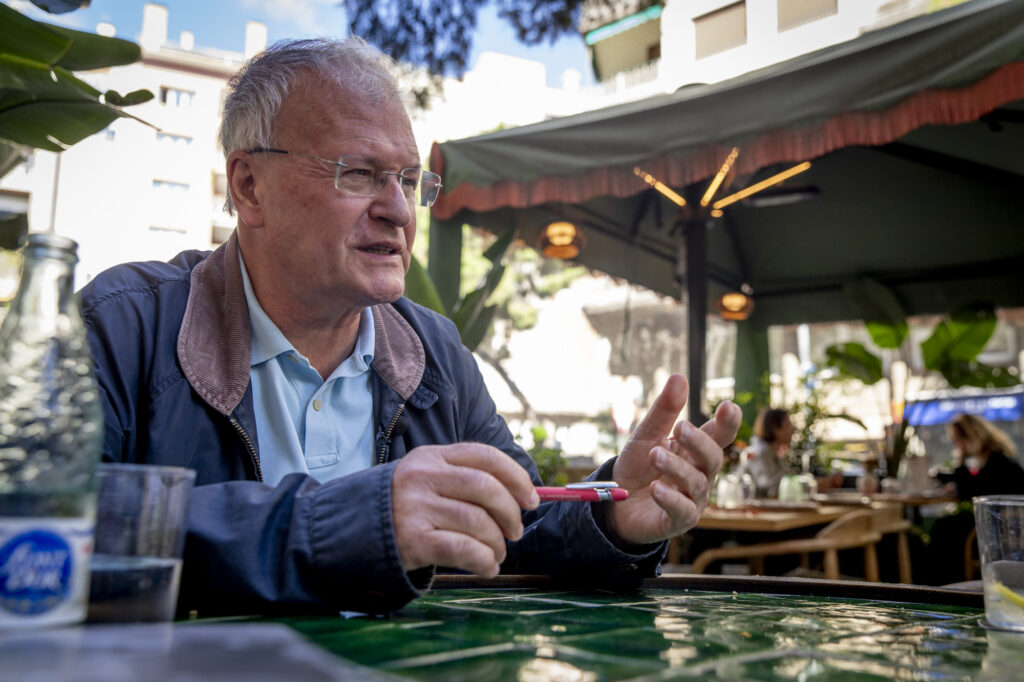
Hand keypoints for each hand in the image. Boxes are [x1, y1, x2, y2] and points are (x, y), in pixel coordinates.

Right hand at [391, 443, 538, 576]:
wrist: (349, 528)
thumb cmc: (400, 504)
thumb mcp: (424, 477)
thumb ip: (463, 478)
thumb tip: (521, 495)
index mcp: (431, 456)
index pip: (485, 456)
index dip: (516, 477)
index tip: (531, 498)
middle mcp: (423, 477)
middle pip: (485, 488)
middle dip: (510, 512)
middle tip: (515, 531)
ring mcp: (416, 508)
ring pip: (478, 522)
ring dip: (497, 543)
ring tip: (497, 553)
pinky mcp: (413, 540)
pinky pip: (463, 549)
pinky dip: (484, 560)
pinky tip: (486, 566)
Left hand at [609, 374, 740, 544]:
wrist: (616, 503)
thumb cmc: (638, 467)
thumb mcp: (646, 436)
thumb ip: (664, 411)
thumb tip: (680, 376)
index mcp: (695, 451)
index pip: (719, 435)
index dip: (728, 423)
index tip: (729, 407)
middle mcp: (700, 474)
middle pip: (713, 458)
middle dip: (699, 442)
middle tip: (680, 428)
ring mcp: (692, 499)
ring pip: (697, 483)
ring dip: (676, 467)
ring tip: (654, 454)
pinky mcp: (678, 521)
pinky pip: (683, 511)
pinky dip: (671, 499)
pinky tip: (656, 488)